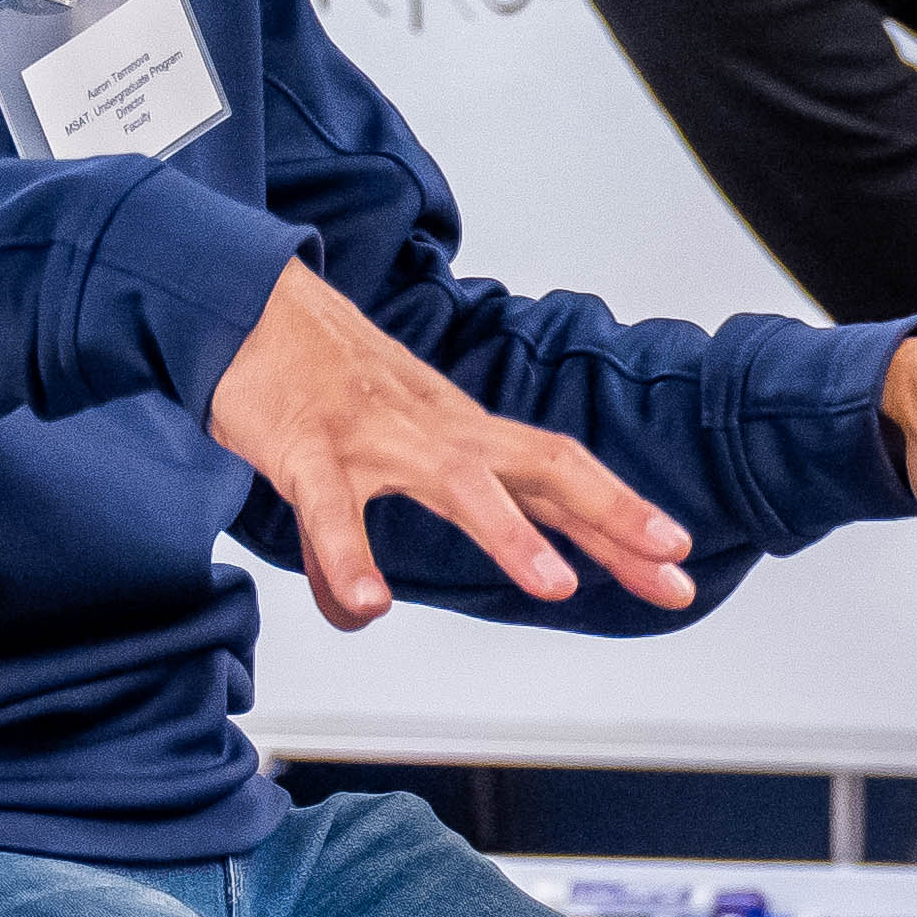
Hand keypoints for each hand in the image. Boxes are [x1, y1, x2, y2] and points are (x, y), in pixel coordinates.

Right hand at [211, 260, 694, 631]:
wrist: (239, 302)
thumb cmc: (314, 380)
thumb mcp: (366, 456)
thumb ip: (359, 542)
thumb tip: (361, 614)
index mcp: (461, 431)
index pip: (560, 474)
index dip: (621, 516)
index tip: (678, 561)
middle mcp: (436, 430)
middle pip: (544, 464)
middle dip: (613, 514)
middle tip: (670, 561)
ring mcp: (376, 435)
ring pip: (459, 483)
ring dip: (512, 535)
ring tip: (557, 588)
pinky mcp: (308, 446)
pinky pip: (331, 508)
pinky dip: (349, 556)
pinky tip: (368, 605)